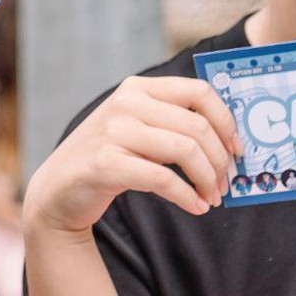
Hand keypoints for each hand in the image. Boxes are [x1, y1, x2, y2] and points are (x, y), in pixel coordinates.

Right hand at [21, 76, 241, 238]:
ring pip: (185, 150)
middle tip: (226, 183)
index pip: (199, 92)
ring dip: (208, 179)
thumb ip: (171, 122)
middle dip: (220, 159)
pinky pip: (163, 179)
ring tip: (213, 197)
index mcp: (138, 87)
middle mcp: (125, 103)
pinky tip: (197, 207)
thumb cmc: (109, 159)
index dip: (226, 121)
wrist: (58, 190)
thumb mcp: (137, 128)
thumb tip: (229, 138)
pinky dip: (187, 197)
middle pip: (197, 125)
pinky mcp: (106, 163)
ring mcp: (113, 131)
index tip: (237, 149)